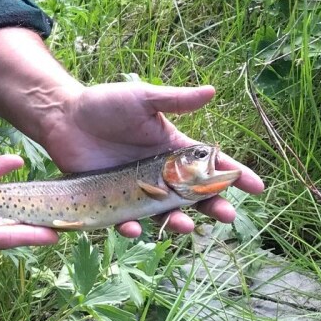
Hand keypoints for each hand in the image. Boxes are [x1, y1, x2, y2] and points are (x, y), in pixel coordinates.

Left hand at [41, 80, 263, 237]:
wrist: (63, 117)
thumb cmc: (104, 104)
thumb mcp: (141, 98)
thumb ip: (174, 100)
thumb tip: (211, 91)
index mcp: (172, 149)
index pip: (210, 164)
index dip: (234, 174)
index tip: (257, 187)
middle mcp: (159, 173)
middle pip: (193, 196)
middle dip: (213, 206)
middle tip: (227, 216)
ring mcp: (136, 189)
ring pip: (163, 213)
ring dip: (177, 222)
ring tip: (187, 227)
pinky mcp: (110, 200)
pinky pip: (124, 219)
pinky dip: (130, 226)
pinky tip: (133, 228)